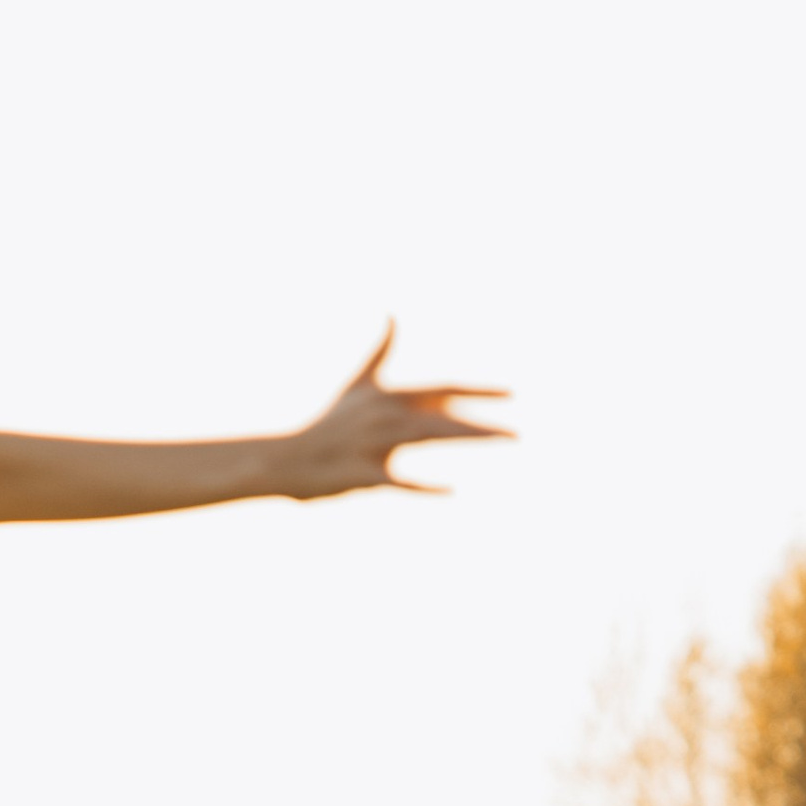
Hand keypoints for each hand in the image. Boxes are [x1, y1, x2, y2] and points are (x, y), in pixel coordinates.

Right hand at [277, 324, 508, 499]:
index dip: (476, 391)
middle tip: (517, 435)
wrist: (288, 458)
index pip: (442, 390)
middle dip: (480, 425)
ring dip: (465, 437)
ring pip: (427, 437)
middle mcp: (386, 415)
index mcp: (390, 396)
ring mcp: (374, 444)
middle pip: (442, 417)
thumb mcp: (358, 385)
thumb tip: (394, 315)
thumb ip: (380, 351)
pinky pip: (399, 480)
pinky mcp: (364, 474)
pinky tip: (451, 490)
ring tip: (498, 442)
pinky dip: (424, 486)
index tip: (511, 394)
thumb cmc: (329, 423)